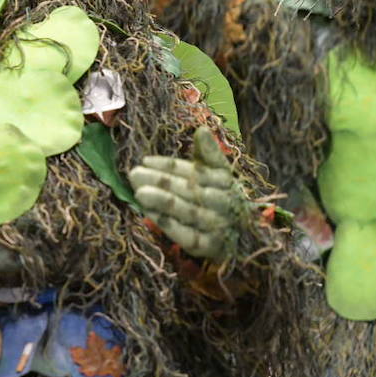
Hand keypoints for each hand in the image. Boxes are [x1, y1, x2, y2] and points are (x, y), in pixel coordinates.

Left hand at [130, 126, 240, 261]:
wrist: (241, 238)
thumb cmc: (220, 198)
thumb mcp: (217, 175)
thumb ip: (209, 154)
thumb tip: (202, 129)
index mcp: (224, 181)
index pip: (194, 171)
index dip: (169, 165)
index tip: (145, 160)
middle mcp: (224, 202)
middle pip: (189, 189)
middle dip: (160, 181)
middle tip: (134, 173)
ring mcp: (218, 226)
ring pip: (188, 211)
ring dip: (162, 201)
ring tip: (139, 192)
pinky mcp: (209, 247)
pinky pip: (187, 235)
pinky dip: (169, 225)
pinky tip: (149, 214)